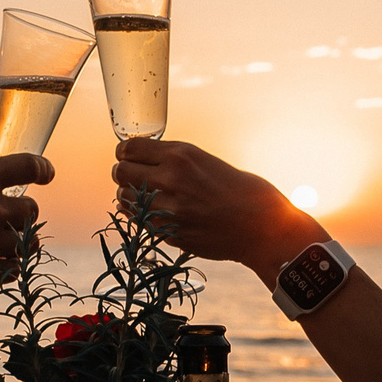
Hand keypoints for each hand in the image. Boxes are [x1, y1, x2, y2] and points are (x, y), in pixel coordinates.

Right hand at [0, 144, 51, 286]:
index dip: (43, 169)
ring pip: (27, 245)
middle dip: (24, 211)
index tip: (46, 174)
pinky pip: (10, 272)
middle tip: (11, 214)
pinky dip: (8, 267)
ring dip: (21, 242)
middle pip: (32, 210)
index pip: (31, 167)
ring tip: (11, 242)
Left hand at [110, 138, 323, 279]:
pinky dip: (138, 215)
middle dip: (123, 173)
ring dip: (129, 196)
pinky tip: (150, 211)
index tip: (128, 156)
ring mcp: (168, 209)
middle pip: (120, 173)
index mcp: (181, 156)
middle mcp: (170, 180)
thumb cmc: (238, 189)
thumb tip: (140, 160)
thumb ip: (172, 160)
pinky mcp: (169, 233)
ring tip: (144, 195)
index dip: (126, 152)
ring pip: (124, 198)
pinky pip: (137, 221)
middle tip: (131, 176)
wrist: (262, 226)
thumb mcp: (205, 161)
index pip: (129, 148)